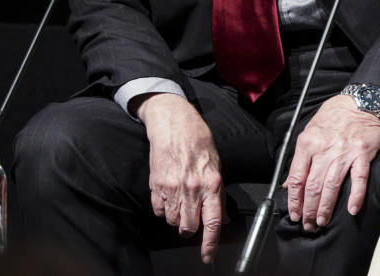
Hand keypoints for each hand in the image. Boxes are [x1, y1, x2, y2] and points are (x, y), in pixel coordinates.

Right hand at [137, 93, 225, 263]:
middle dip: (190, 230)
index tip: (208, 256)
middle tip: (192, 221)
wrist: (174, 124)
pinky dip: (164, 209)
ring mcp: (172, 188)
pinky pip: (158, 211)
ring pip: (172, 221)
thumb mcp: (218, 166)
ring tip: (181, 202)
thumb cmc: (198, 142)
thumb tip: (223, 218)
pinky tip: (170, 196)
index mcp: (212, 183)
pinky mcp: (156, 186)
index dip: (210, 243)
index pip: (212, 221)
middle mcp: (192, 188)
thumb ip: (219, 194)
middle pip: (188, 227)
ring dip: (177, 219)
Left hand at [284, 94, 379, 230]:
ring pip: (332, 186)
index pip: (297, 179)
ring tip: (322, 221)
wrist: (361, 101)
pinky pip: (359, 178)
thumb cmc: (335, 115)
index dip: (294, 200)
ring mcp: (344, 152)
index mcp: (308, 144)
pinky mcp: (363, 154)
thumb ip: (300, 158)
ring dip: (326, 207)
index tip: (294, 213)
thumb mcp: (310, 132)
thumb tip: (289, 183)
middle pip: (313, 186)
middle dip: (309, 209)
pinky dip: (356, 196)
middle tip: (308, 223)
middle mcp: (324, 149)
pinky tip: (352, 209)